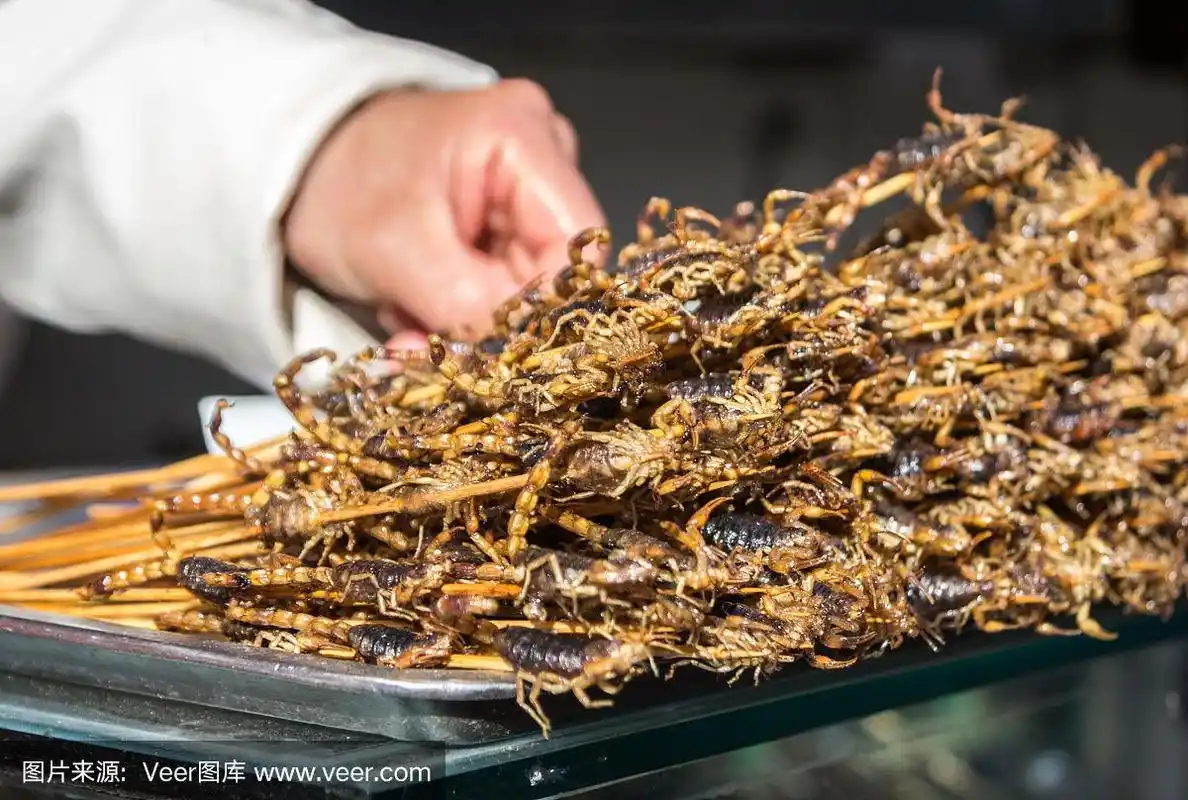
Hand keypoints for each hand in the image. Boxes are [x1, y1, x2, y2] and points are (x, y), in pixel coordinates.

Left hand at [282, 78, 604, 348]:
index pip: (579, 245)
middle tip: (421, 343)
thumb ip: (468, 303)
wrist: (292, 168)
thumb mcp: (394, 249)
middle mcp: (540, 155)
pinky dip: (458, 311)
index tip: (490, 349)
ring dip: (468, 322)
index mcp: (521, 137)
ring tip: (404, 317)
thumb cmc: (335, 186)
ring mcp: (523, 189)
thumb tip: (524, 356)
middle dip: (493, 322)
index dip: (547, 307)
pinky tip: (413, 305)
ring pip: (527, 288)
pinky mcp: (503, 221)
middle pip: (555, 269)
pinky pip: (502, 287)